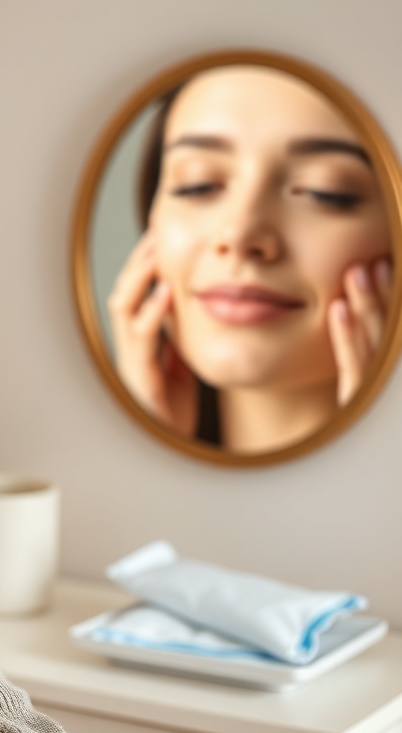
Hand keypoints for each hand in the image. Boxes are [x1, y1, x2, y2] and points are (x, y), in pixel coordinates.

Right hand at [108, 231, 197, 436]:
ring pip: (124, 311)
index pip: (133, 296)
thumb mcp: (178, 365)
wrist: (173, 454)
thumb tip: (184, 307)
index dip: (142, 267)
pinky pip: (143, 341)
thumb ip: (175, 338)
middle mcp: (128, 351)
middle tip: (156, 233)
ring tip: (156, 253)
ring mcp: (131, 365)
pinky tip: (167, 293)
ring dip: (139, 280)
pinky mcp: (142, 381)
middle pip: (122, 295)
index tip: (158, 238)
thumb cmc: (175, 412)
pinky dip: (152, 314)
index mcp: (138, 345)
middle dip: (137, 264)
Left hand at [329, 258, 392, 404]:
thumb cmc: (355, 410)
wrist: (362, 473)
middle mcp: (390, 380)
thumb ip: (360, 353)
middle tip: (378, 259)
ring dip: (367, 303)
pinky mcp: (355, 402)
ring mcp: (378, 392)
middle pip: (390, 330)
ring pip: (375, 340)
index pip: (394, 333)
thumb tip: (347, 313)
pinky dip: (347, 334)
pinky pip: (353, 364)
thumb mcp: (361, 380)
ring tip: (357, 271)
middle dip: (385, 293)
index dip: (392, 299)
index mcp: (390, 373)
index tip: (386, 265)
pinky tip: (337, 308)